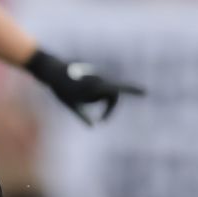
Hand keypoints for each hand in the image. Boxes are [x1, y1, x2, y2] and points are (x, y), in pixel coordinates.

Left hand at [25, 49, 144, 125]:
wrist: (51, 70)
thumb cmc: (60, 88)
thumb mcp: (70, 105)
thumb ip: (83, 115)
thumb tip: (93, 126)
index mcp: (97, 86)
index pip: (118, 91)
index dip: (134, 91)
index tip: (146, 91)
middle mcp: (99, 80)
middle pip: (111, 97)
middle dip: (108, 109)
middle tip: (101, 122)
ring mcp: (96, 77)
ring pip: (102, 94)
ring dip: (95, 101)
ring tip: (76, 96)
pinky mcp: (92, 76)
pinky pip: (96, 90)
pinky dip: (91, 95)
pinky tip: (77, 92)